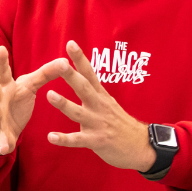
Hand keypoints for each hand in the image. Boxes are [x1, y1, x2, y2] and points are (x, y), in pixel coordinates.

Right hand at [0, 45, 69, 154]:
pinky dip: (2, 143)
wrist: (1, 129)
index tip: (2, 49)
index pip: (2, 71)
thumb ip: (45, 74)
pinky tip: (6, 147)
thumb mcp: (28, 86)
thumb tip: (65, 60)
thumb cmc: (14, 102)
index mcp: (5, 86)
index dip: (1, 61)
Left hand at [45, 40, 157, 169]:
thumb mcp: (109, 104)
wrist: (142, 147)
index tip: (70, 44)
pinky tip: (51, 137)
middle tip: (59, 63)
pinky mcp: (96, 140)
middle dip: (71, 75)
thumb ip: (94, 92)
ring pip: (78, 112)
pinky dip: (64, 139)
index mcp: (101, 96)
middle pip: (83, 88)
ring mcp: (98, 123)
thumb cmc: (121, 125)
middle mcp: (99, 107)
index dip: (80, 59)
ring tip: (49, 95)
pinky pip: (77, 140)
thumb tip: (82, 77)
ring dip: (64, 104)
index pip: (90, 74)